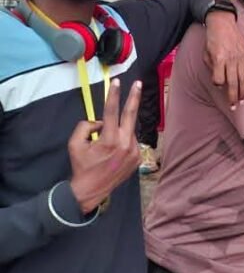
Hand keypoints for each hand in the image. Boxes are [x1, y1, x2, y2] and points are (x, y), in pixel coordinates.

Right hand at [68, 80, 141, 212]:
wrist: (91, 191)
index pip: (112, 112)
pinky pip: (130, 142)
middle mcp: (125, 144)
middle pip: (131, 115)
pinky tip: (114, 153)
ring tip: (108, 146)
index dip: (114, 95)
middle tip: (138, 83)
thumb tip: (101, 122)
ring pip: (128, 131)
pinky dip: (123, 141)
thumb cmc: (82, 166)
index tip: (117, 82)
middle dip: (134, 97)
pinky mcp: (138, 158)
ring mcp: (134, 152)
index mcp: (110, 140)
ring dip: (120, 130)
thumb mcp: (75, 144)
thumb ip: (86, 126)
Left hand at [203, 11, 243, 107]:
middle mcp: (231, 59)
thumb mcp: (206, 53)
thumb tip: (218, 80)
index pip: (218, 79)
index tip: (218, 85)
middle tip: (234, 106)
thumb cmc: (212, 39)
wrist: (222, 23)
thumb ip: (211, 67)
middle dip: (233, 97)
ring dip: (243, 92)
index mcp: (219, 59)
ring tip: (242, 101)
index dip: (218, 84)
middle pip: (233, 83)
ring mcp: (241, 57)